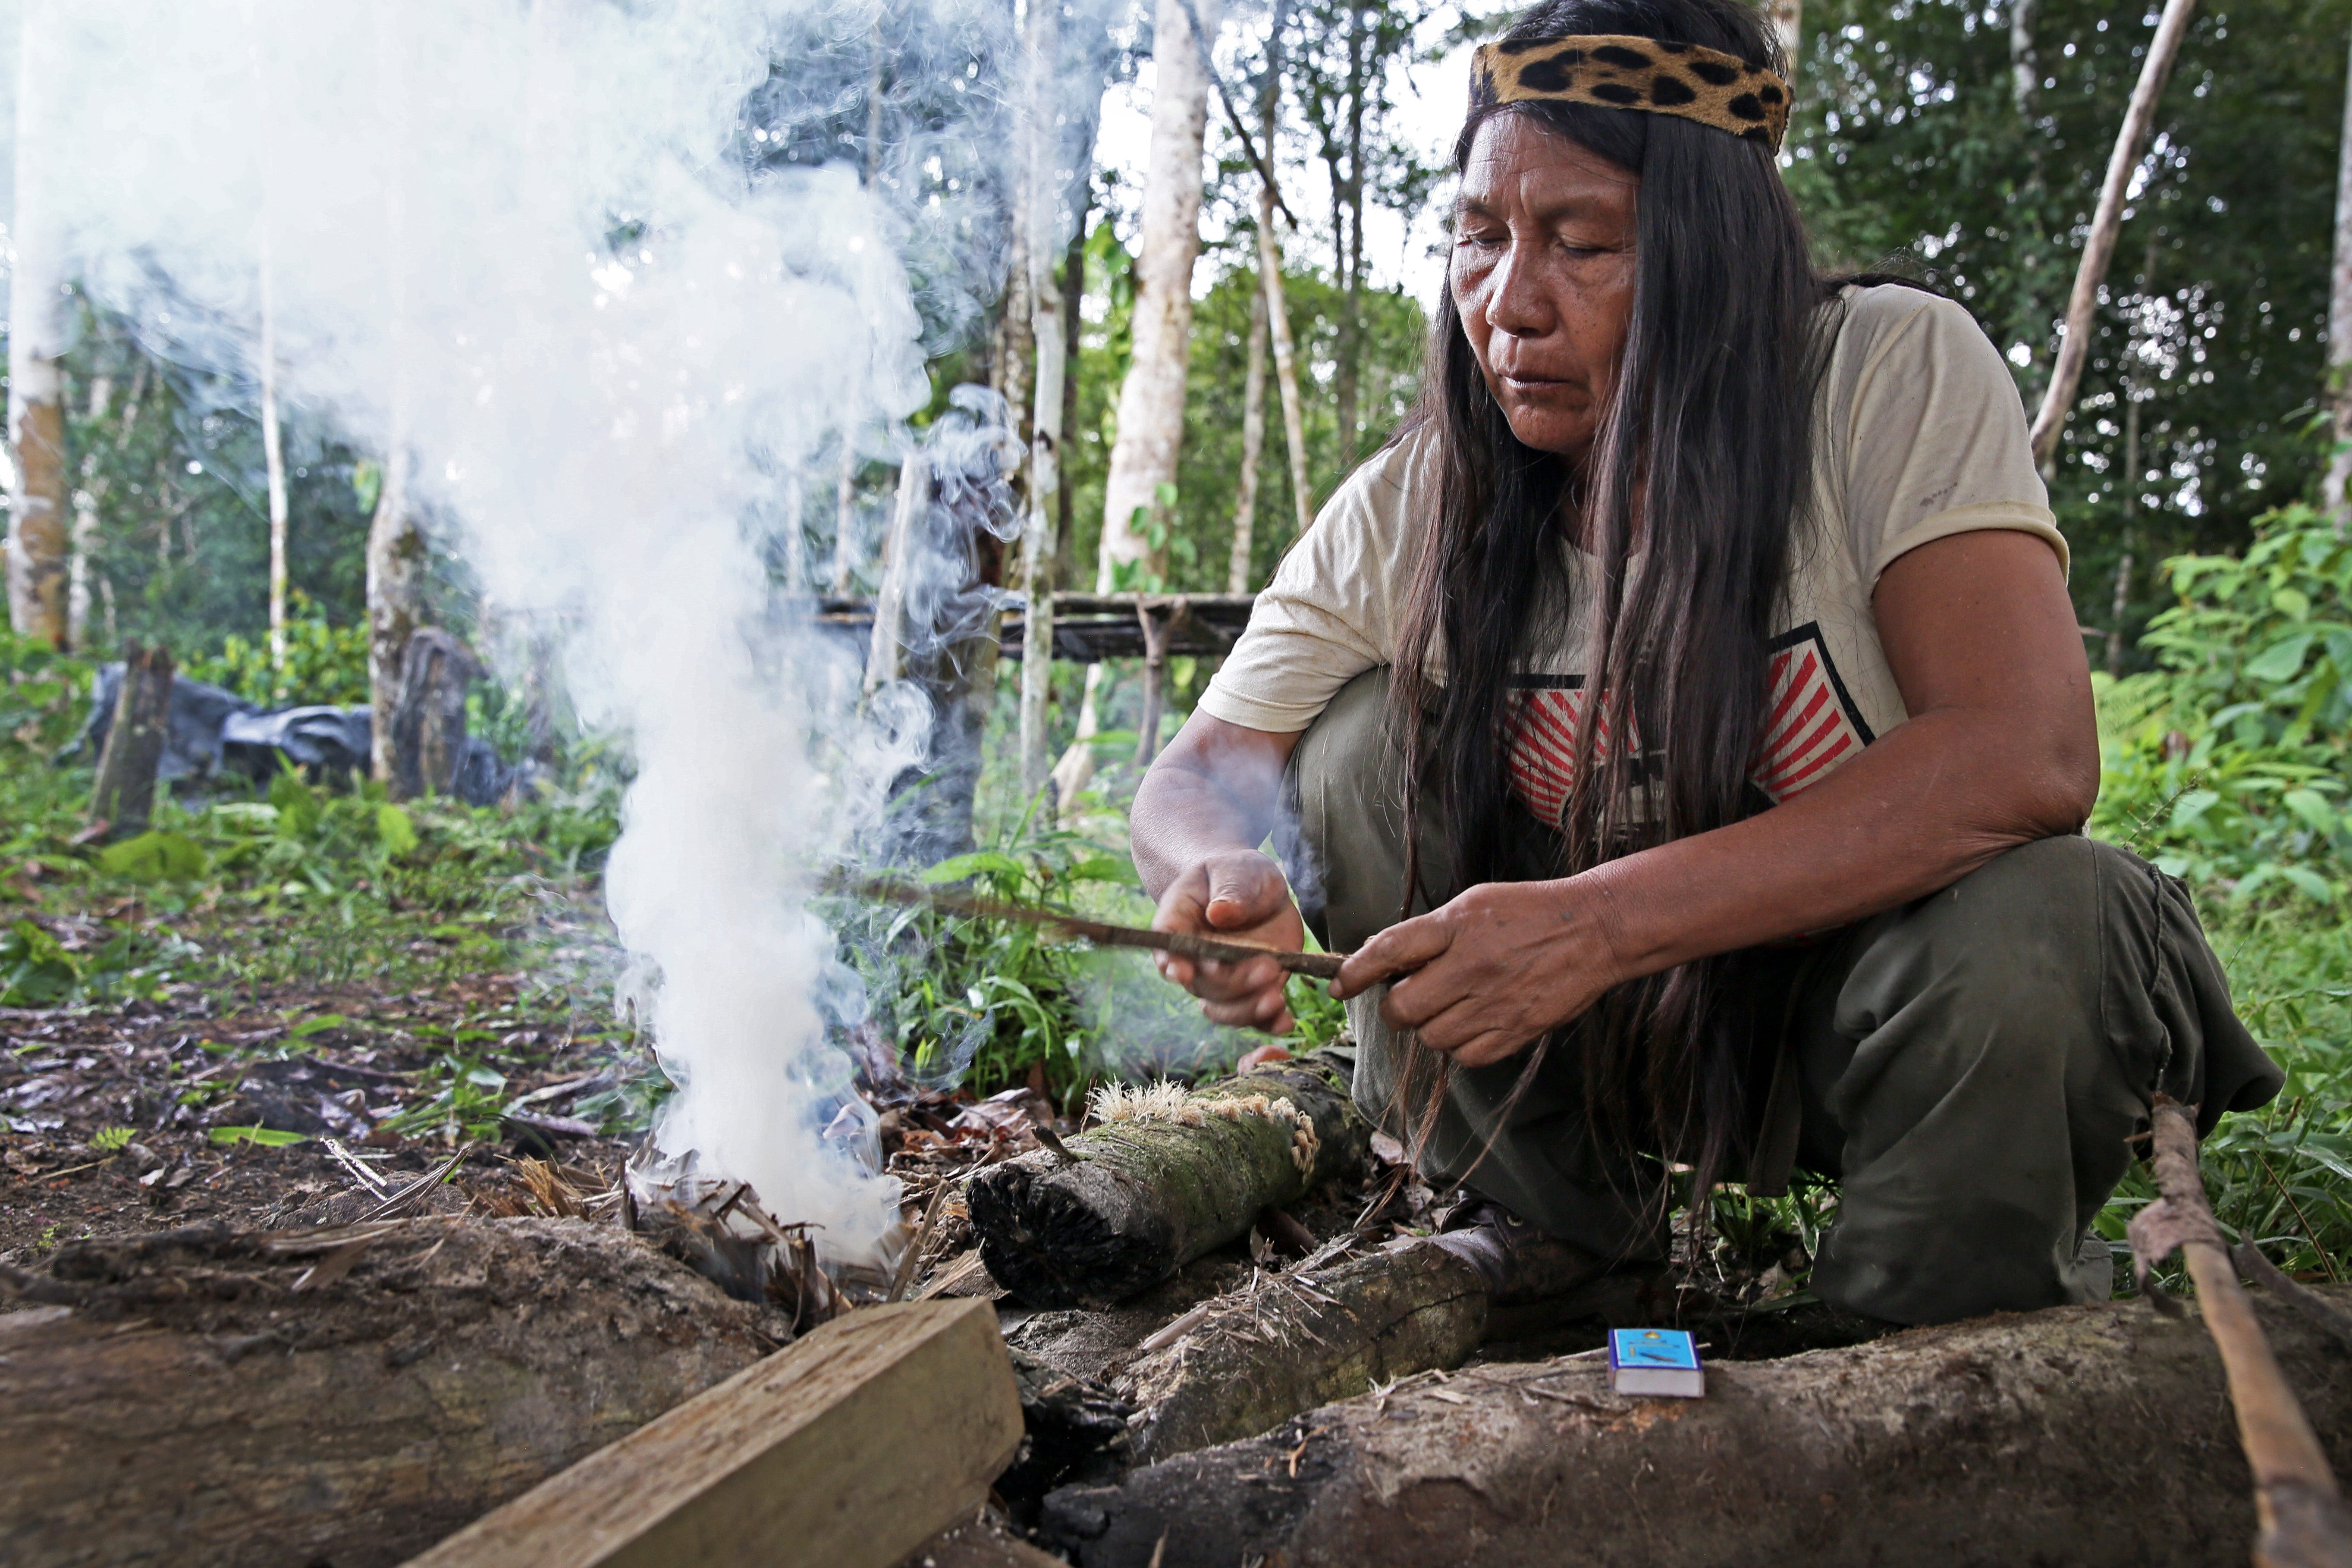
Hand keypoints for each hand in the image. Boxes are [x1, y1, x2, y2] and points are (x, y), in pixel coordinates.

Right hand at [1151, 851, 1306, 1033]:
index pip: (1167, 944)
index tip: (1184, 973)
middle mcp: (1193, 958)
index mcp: (1178, 921)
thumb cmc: (1236, 873)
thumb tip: (1220, 914)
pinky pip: (1252, 1016)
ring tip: (1276, 1000)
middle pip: (1202, 983)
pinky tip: (1284, 1022)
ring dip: (1248, 1010)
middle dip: (1234, 982)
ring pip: (1223, 1008)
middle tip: (1268, 967)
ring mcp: (1221, 978)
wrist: (1251, 886)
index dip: (1172, 962)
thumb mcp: (1238, 869)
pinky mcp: (1249, 989)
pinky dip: (1267, 1023)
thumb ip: (1231, 888)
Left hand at [1330, 878, 1626, 1067]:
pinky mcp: (1517, 1030)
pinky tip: (1475, 1022)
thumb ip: (1429, 932)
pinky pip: (1467, 1056)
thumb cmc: (1529, 911)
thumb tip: (1383, 960)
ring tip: (1453, 1005)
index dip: (1355, 972)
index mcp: (1457, 927)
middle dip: (1397, 1008)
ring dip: (1432, 1027)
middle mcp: (1471, 966)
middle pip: (1403, 1009)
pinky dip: (1463, 1046)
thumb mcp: (1473, 904)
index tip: (1338, 986)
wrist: (1595, 929)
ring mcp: (1495, 1003)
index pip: (1388, 952)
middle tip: (1411, 996)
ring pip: (1432, 1038)